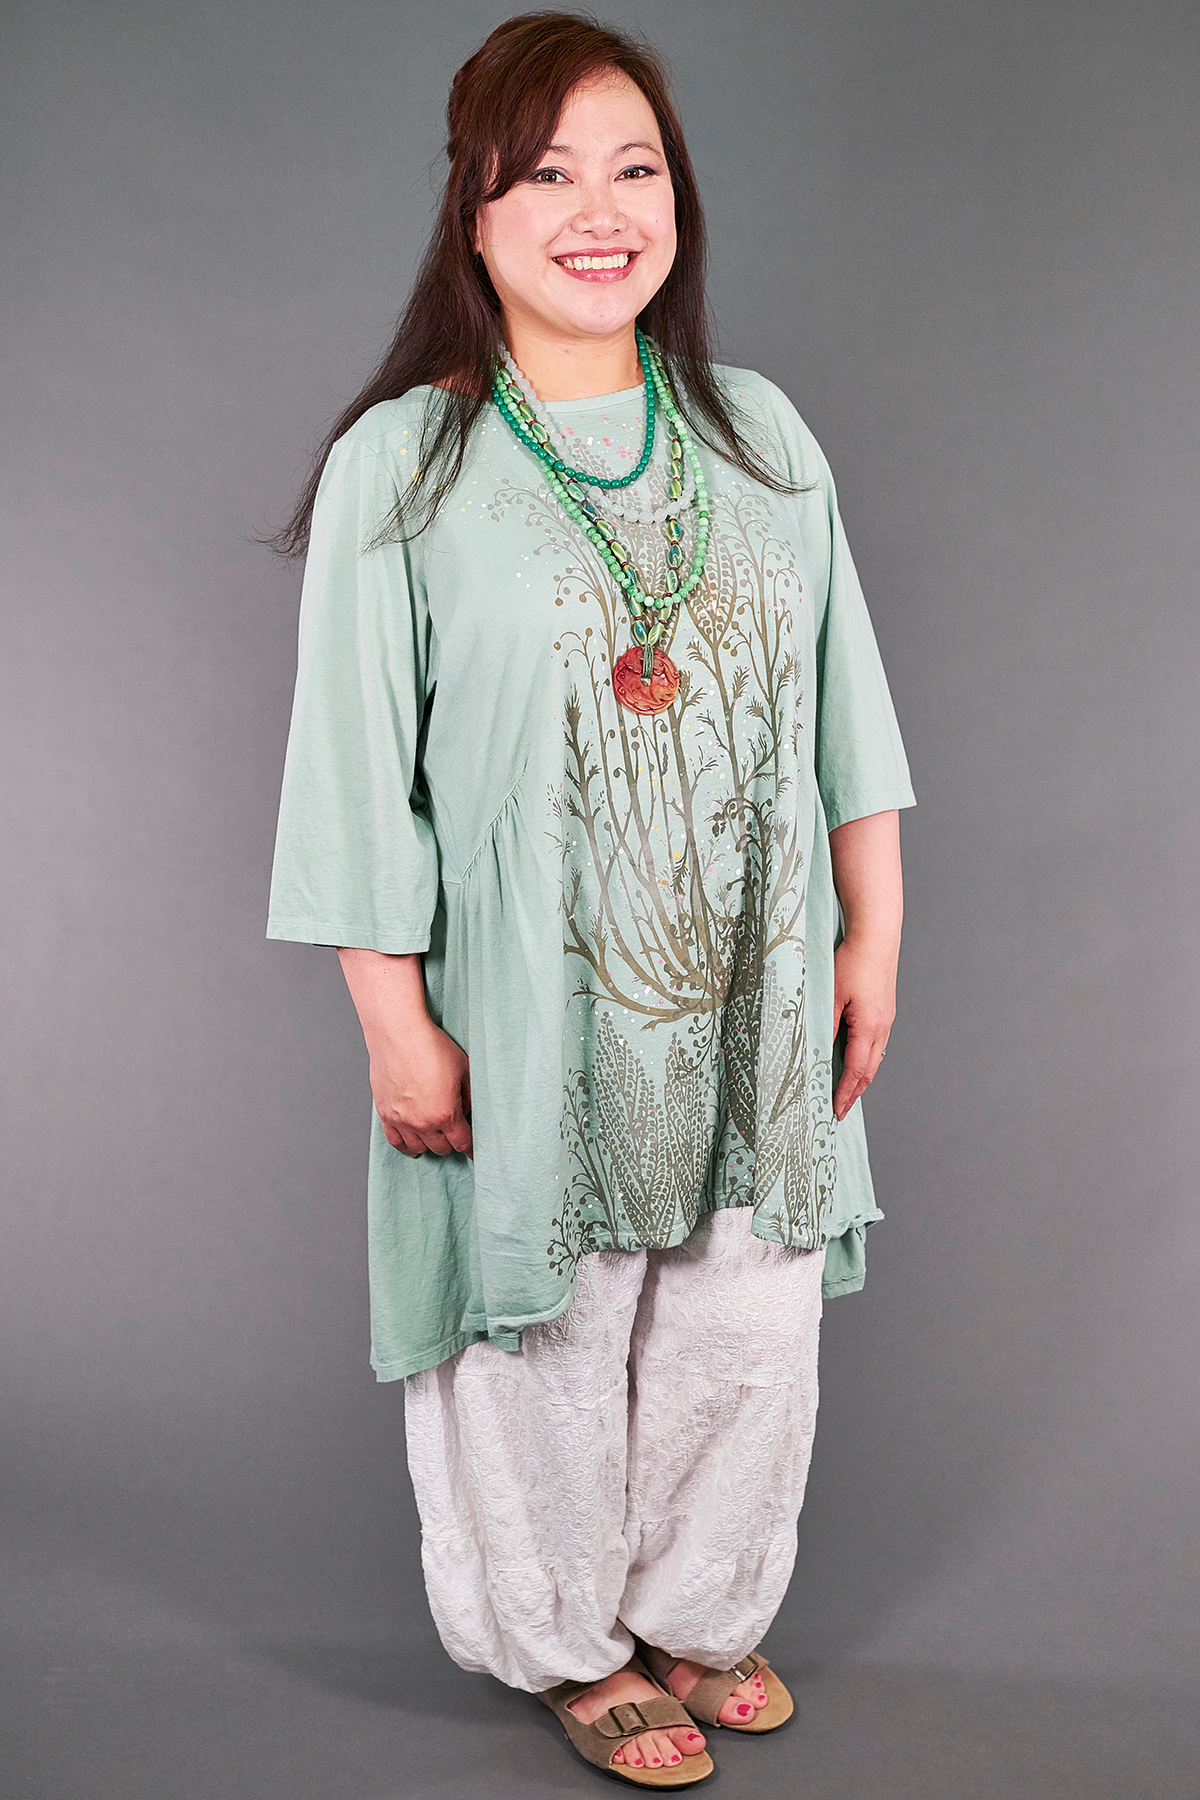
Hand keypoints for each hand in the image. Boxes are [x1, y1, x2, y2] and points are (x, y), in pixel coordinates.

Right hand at [369, 1016, 472, 1158]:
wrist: (398, 1033)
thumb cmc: (431, 1046)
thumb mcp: (464, 1069)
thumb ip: (470, 1096)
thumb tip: (469, 1111)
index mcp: (446, 1114)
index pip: (463, 1143)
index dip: (472, 1148)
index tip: (475, 1151)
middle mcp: (423, 1122)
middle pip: (442, 1148)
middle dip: (452, 1143)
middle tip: (455, 1135)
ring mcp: (401, 1120)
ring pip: (419, 1148)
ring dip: (430, 1144)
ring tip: (435, 1137)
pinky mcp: (385, 1113)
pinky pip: (395, 1142)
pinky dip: (406, 1146)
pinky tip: (413, 1145)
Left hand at [831, 935, 895, 1121]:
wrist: (876, 936)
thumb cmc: (852, 962)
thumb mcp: (831, 995)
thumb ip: (826, 1025)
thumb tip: (818, 1052)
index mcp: (869, 1028)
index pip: (857, 1071)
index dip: (845, 1093)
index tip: (836, 1111)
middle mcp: (882, 1027)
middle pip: (869, 1070)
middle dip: (854, 1092)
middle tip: (840, 1109)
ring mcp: (886, 1019)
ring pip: (875, 1058)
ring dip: (861, 1077)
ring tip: (846, 1091)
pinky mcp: (885, 1010)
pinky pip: (876, 1043)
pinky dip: (866, 1059)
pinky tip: (855, 1059)